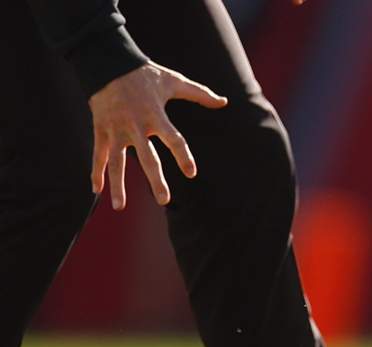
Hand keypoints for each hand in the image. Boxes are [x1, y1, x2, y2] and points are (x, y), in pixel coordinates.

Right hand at [89, 62, 227, 209]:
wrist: (107, 62)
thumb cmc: (145, 74)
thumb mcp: (174, 81)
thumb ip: (199, 94)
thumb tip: (224, 101)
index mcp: (156, 116)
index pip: (174, 140)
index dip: (183, 156)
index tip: (191, 172)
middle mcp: (136, 126)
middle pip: (147, 158)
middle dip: (155, 180)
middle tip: (164, 200)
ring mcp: (116, 130)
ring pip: (116, 162)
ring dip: (118, 185)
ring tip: (119, 207)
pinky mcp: (101, 130)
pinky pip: (98, 154)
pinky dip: (96, 172)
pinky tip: (96, 191)